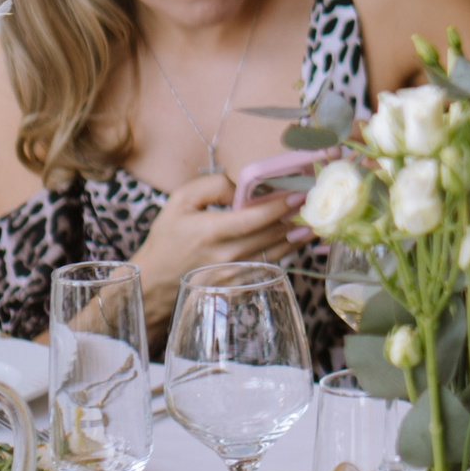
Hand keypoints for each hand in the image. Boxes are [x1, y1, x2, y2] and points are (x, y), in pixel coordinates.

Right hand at [133, 173, 304, 332]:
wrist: (154, 282)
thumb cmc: (168, 238)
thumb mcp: (180, 202)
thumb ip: (213, 186)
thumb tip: (245, 187)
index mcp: (209, 232)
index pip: (254, 218)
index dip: (280, 205)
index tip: (299, 192)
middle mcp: (225, 255)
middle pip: (270, 233)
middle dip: (294, 215)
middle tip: (314, 198)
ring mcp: (234, 274)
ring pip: (276, 250)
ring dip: (297, 234)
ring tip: (314, 216)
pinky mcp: (240, 284)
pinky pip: (270, 264)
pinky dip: (287, 249)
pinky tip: (300, 236)